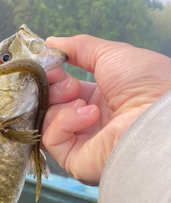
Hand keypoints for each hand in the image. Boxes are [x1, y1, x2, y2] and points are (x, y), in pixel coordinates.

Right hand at [42, 35, 170, 184]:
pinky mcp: (75, 159)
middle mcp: (91, 120)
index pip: (65, 87)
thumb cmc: (144, 84)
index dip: (55, 74)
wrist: (154, 117)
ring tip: (81, 102)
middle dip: (54, 88)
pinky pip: (52, 138)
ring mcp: (83, 141)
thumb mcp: (110, 54)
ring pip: (48, 119)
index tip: (52, 64)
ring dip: (61, 105)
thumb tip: (50, 43)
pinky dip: (64, 122)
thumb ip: (79, 47)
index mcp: (102, 97)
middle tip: (66, 82)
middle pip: (52, 103)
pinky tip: (88, 116)